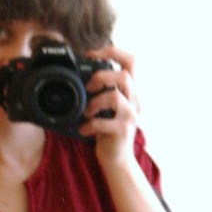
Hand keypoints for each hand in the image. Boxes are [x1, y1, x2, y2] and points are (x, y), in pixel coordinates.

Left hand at [79, 44, 139, 165]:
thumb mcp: (106, 107)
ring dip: (94, 102)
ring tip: (86, 112)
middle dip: (101, 77)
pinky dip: (90, 125)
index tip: (91, 55)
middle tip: (88, 88)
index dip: (111, 51)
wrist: (117, 159)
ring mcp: (131, 116)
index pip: (130, 61)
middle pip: (124, 75)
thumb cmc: (108, 131)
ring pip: (115, 96)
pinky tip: (84, 129)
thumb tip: (77, 76)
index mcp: (130, 91)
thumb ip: (100, 91)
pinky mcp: (123, 131)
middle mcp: (134, 101)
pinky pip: (104, 122)